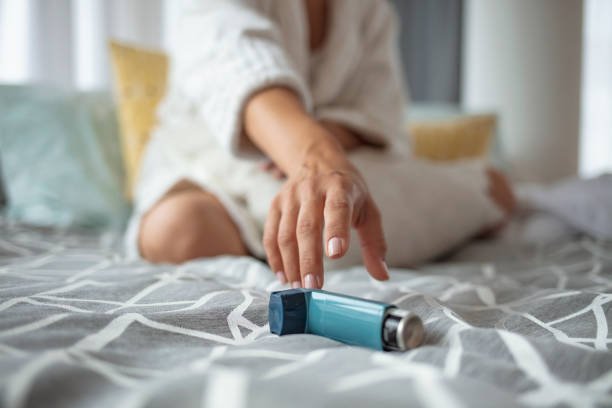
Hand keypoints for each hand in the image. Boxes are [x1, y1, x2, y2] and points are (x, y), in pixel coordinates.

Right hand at [263, 142, 388, 288]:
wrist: (318, 161)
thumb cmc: (347, 191)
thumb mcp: (368, 210)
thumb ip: (374, 243)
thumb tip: (382, 276)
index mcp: (340, 188)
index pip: (337, 208)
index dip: (336, 230)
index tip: (336, 254)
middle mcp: (312, 189)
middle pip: (307, 227)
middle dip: (309, 259)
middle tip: (313, 286)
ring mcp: (291, 197)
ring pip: (286, 233)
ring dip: (291, 263)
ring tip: (299, 287)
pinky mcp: (276, 205)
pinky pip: (271, 234)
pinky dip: (275, 258)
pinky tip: (283, 276)